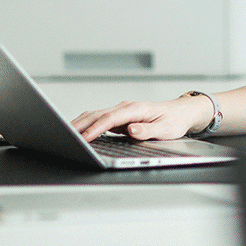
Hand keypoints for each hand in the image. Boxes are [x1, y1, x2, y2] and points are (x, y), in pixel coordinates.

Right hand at [71, 95, 213, 142]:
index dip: (96, 128)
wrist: (181, 112)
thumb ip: (148, 130)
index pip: (111, 118)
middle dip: (80, 125)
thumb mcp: (166, 129)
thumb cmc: (174, 120)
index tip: (84, 138)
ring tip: (64, 135)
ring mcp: (122, 112)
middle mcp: (126, 107)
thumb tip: (131, 129)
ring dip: (80, 124)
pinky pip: (99, 120)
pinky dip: (87, 126)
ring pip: (95, 116)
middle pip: (98, 115)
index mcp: (136, 109)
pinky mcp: (120, 118)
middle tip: (64, 137)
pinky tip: (78, 134)